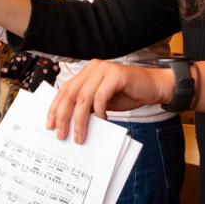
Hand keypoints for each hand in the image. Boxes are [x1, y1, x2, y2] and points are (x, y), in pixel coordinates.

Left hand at [46, 61, 170, 142]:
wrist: (155, 86)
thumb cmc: (128, 94)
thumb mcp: (103, 102)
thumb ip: (87, 106)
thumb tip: (69, 123)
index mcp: (87, 72)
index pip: (65, 90)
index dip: (55, 108)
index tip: (50, 125)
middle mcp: (93, 68)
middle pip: (70, 93)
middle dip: (63, 116)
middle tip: (61, 134)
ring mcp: (104, 69)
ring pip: (83, 97)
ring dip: (79, 120)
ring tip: (79, 136)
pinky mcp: (116, 74)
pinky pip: (101, 96)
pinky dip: (99, 111)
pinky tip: (102, 121)